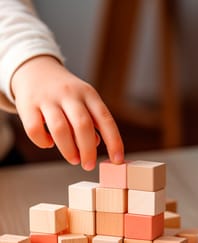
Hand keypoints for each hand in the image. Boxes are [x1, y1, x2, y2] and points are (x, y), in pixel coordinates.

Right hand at [11, 55, 123, 169]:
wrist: (34, 69)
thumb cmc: (65, 93)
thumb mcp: (84, 100)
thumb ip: (92, 122)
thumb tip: (94, 145)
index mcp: (88, 94)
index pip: (105, 119)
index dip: (114, 141)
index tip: (118, 160)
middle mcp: (70, 94)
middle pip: (82, 125)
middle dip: (88, 150)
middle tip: (89, 165)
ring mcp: (47, 98)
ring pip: (60, 129)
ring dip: (68, 150)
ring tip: (73, 159)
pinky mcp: (27, 105)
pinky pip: (35, 130)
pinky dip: (43, 142)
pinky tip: (49, 143)